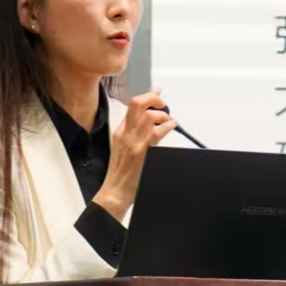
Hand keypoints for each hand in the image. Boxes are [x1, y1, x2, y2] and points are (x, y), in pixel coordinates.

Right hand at [92, 89, 174, 220]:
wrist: (115, 191)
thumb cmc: (120, 174)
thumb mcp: (121, 149)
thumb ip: (132, 136)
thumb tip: (149, 127)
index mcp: (120, 132)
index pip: (132, 107)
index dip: (146, 97)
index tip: (156, 94)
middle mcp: (125, 133)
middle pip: (136, 104)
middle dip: (152, 97)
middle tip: (162, 102)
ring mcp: (134, 141)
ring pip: (148, 115)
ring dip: (162, 114)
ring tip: (169, 119)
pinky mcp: (142, 151)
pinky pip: (157, 132)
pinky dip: (167, 126)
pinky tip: (171, 127)